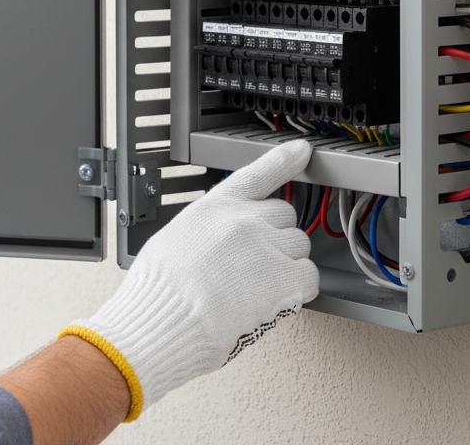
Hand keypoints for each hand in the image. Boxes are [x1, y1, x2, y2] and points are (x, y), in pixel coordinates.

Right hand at [59, 140, 317, 420]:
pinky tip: (276, 299)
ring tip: (259, 286)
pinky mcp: (285, 279)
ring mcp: (269, 246)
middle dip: (276, 235)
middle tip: (256, 262)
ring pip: (299, 245)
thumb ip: (209, 229)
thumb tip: (219, 242)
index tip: (301, 151)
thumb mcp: (177, 236)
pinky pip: (309, 277)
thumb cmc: (160, 288)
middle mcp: (247, 219)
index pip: (259, 173)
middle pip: (284, 215)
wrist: (167, 319)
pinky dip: (298, 289)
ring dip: (287, 262)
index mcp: (218, 206)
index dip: (284, 160)